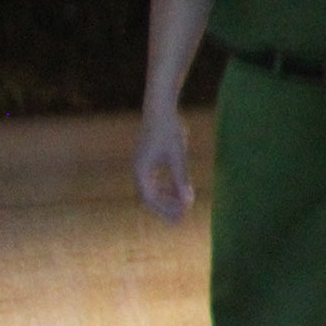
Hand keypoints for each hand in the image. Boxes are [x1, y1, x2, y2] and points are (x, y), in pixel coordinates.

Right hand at [134, 107, 194, 221]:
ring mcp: (142, 165)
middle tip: (184, 216)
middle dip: (166, 208)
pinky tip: (180, 188)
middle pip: (149, 197)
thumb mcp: (177, 157)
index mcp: (141, 171)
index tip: (182, 215)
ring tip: (185, 203)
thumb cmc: (169, 131)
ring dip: (167, 198)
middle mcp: (138, 170)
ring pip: (152, 189)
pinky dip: (166, 187)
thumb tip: (187, 201)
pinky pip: (155, 180)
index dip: (165, 210)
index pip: (149, 200)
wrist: (160, 109)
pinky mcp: (149, 159)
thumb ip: (181, 179)